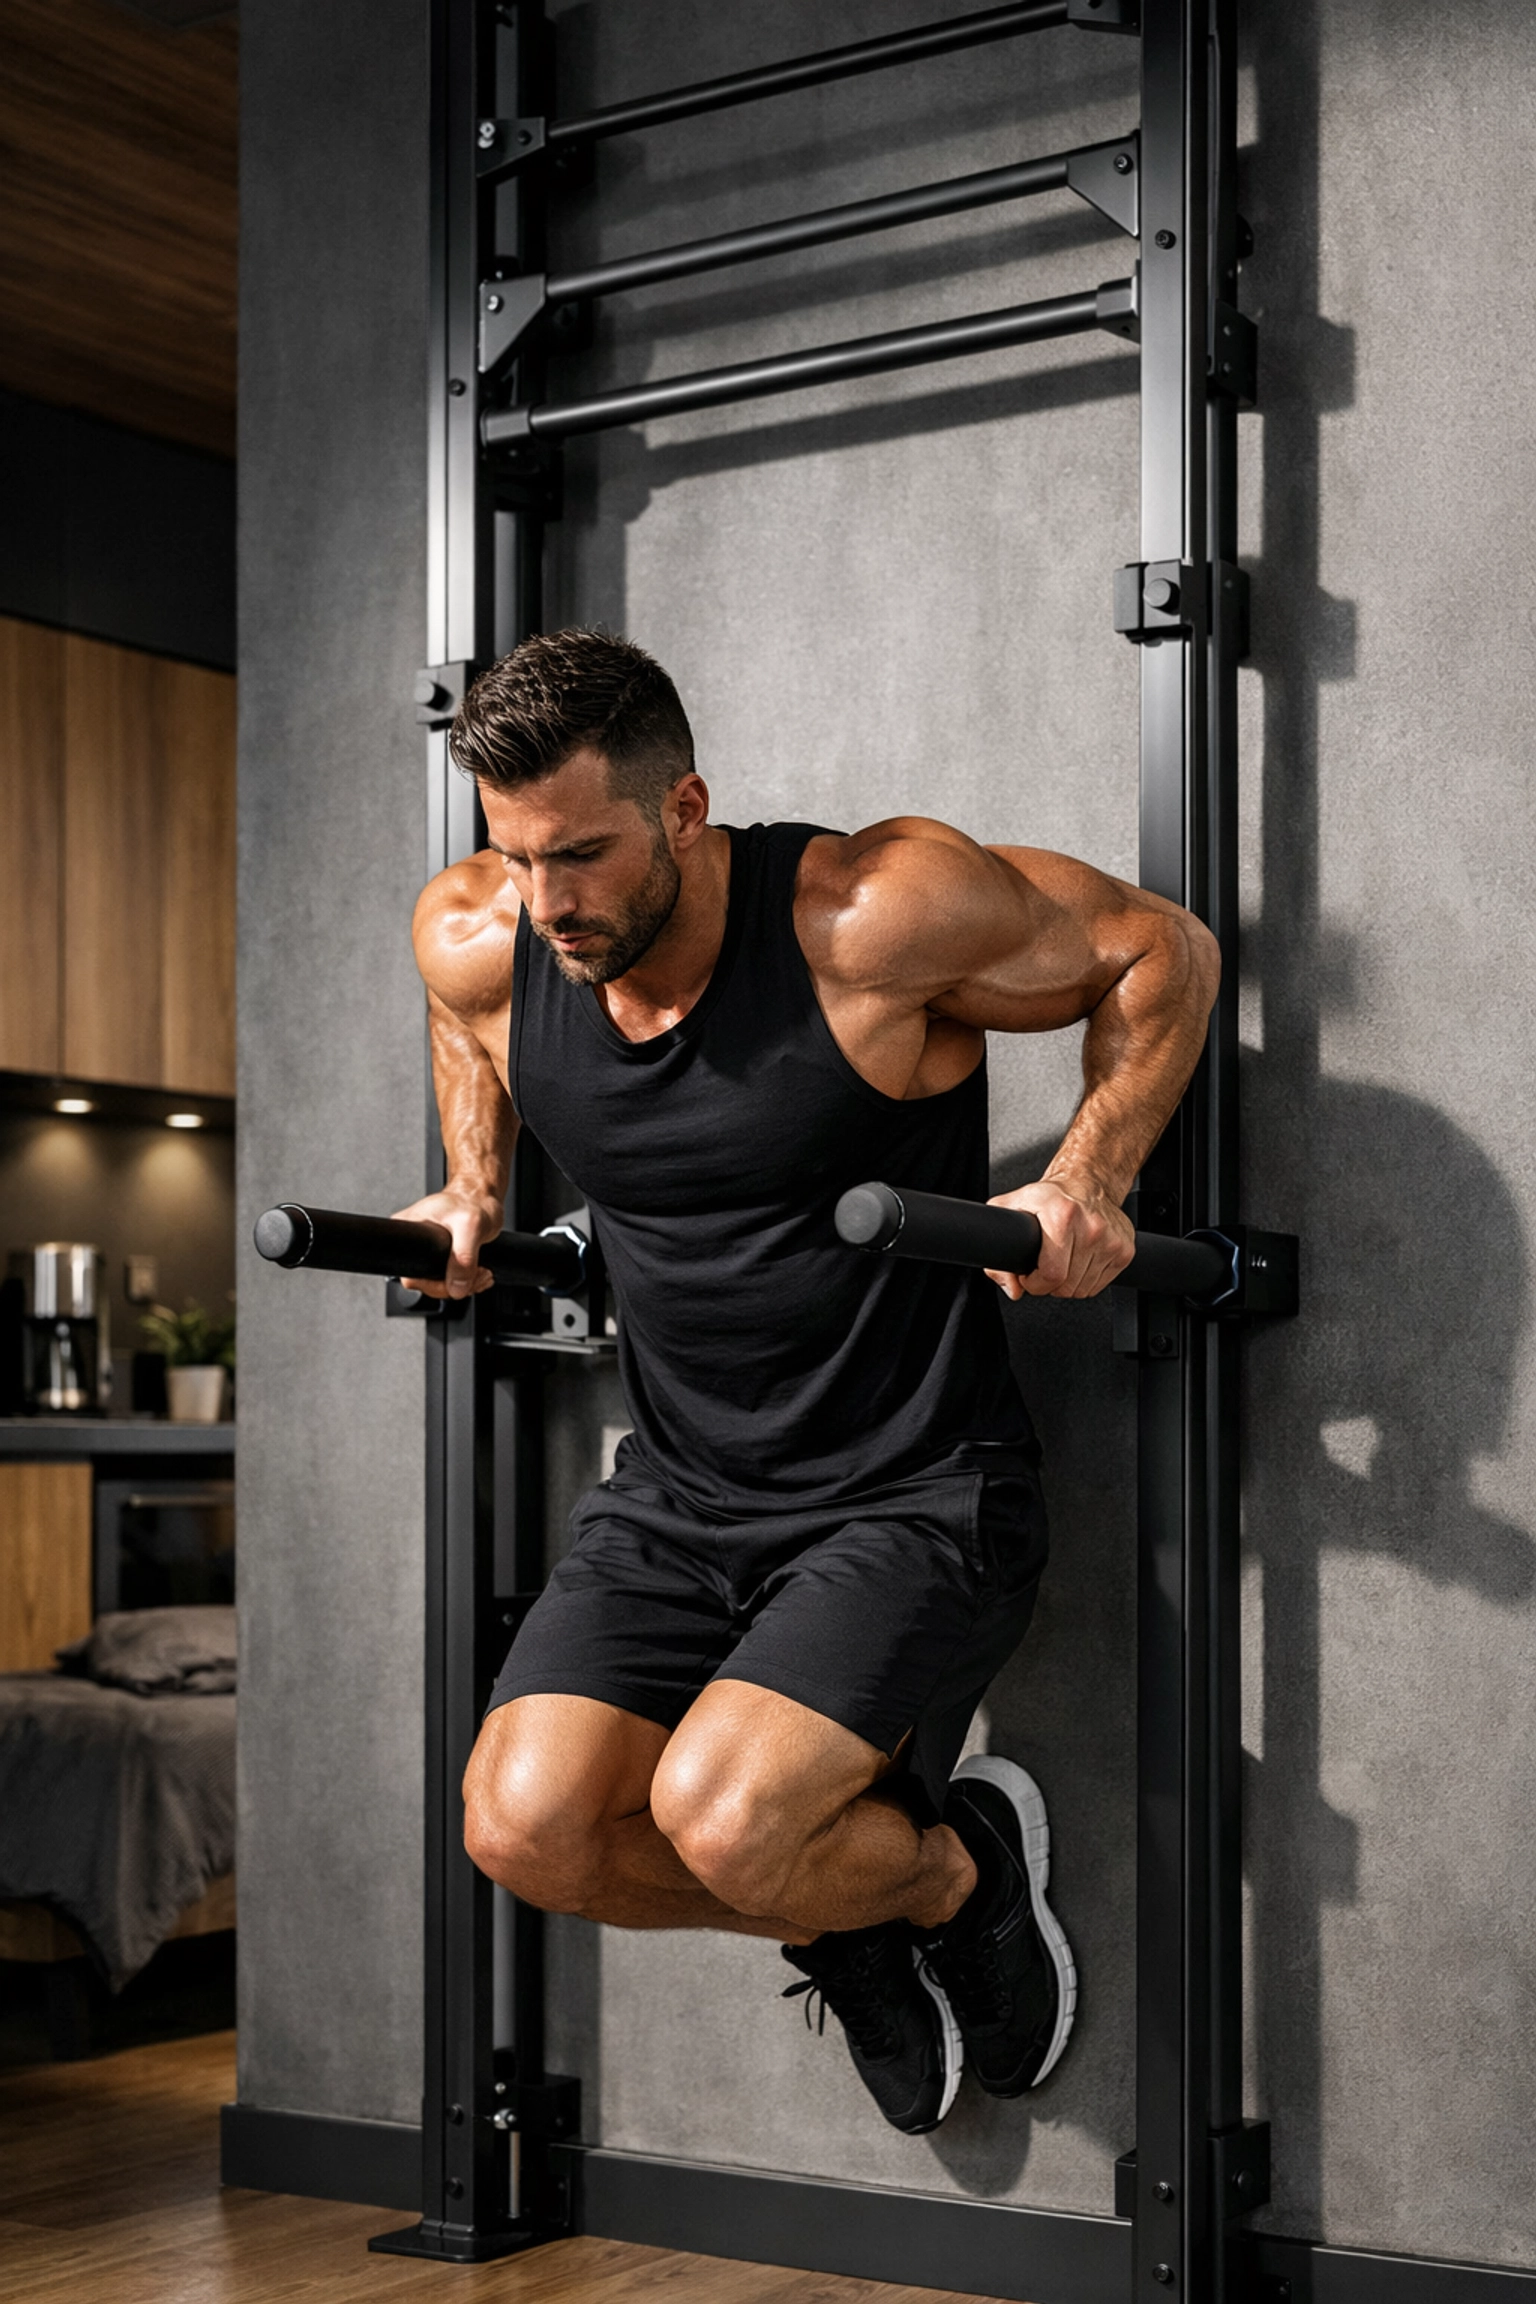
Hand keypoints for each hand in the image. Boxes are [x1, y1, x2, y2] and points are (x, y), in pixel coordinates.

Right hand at [389, 1186, 503, 1298]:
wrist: (483, 1196)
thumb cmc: (473, 1200)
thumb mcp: (470, 1226)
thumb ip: (463, 1258)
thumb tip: (456, 1287)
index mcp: (408, 1229)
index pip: (411, 1274)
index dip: (435, 1284)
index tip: (456, 1277)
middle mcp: (414, 1241)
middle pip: (426, 1283)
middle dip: (455, 1285)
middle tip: (477, 1274)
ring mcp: (428, 1250)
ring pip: (441, 1283)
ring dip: (466, 1284)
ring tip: (482, 1272)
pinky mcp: (442, 1255)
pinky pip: (450, 1279)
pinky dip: (469, 1281)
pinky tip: (480, 1272)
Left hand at [984, 1174, 1134, 1300]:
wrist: (1087, 1183)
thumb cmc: (1049, 1198)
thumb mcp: (1010, 1210)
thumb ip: (998, 1250)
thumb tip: (1013, 1288)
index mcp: (1062, 1216)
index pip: (1052, 1274)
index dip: (1035, 1283)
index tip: (1030, 1274)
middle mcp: (1091, 1227)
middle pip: (1066, 1287)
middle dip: (1050, 1283)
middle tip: (1046, 1263)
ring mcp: (1111, 1240)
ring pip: (1083, 1290)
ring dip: (1069, 1282)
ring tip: (1064, 1259)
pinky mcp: (1125, 1250)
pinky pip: (1099, 1286)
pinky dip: (1086, 1280)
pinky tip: (1080, 1259)